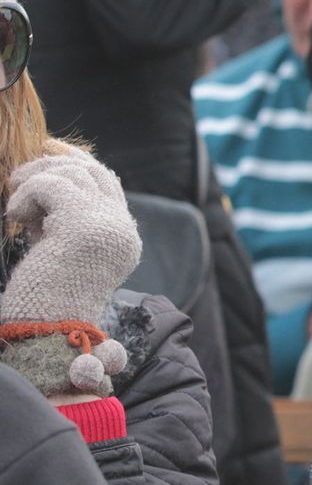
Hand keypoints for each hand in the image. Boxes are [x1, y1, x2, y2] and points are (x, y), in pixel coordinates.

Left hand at [3, 147, 141, 323]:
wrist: (47, 332)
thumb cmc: (46, 298)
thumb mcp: (62, 250)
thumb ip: (66, 220)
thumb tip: (48, 182)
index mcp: (123, 239)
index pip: (108, 183)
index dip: (77, 162)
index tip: (48, 152)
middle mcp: (122, 229)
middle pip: (94, 171)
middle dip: (54, 163)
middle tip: (20, 176)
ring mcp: (106, 225)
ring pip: (72, 173)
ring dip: (35, 178)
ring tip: (14, 199)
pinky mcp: (82, 225)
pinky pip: (52, 185)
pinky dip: (27, 193)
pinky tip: (15, 217)